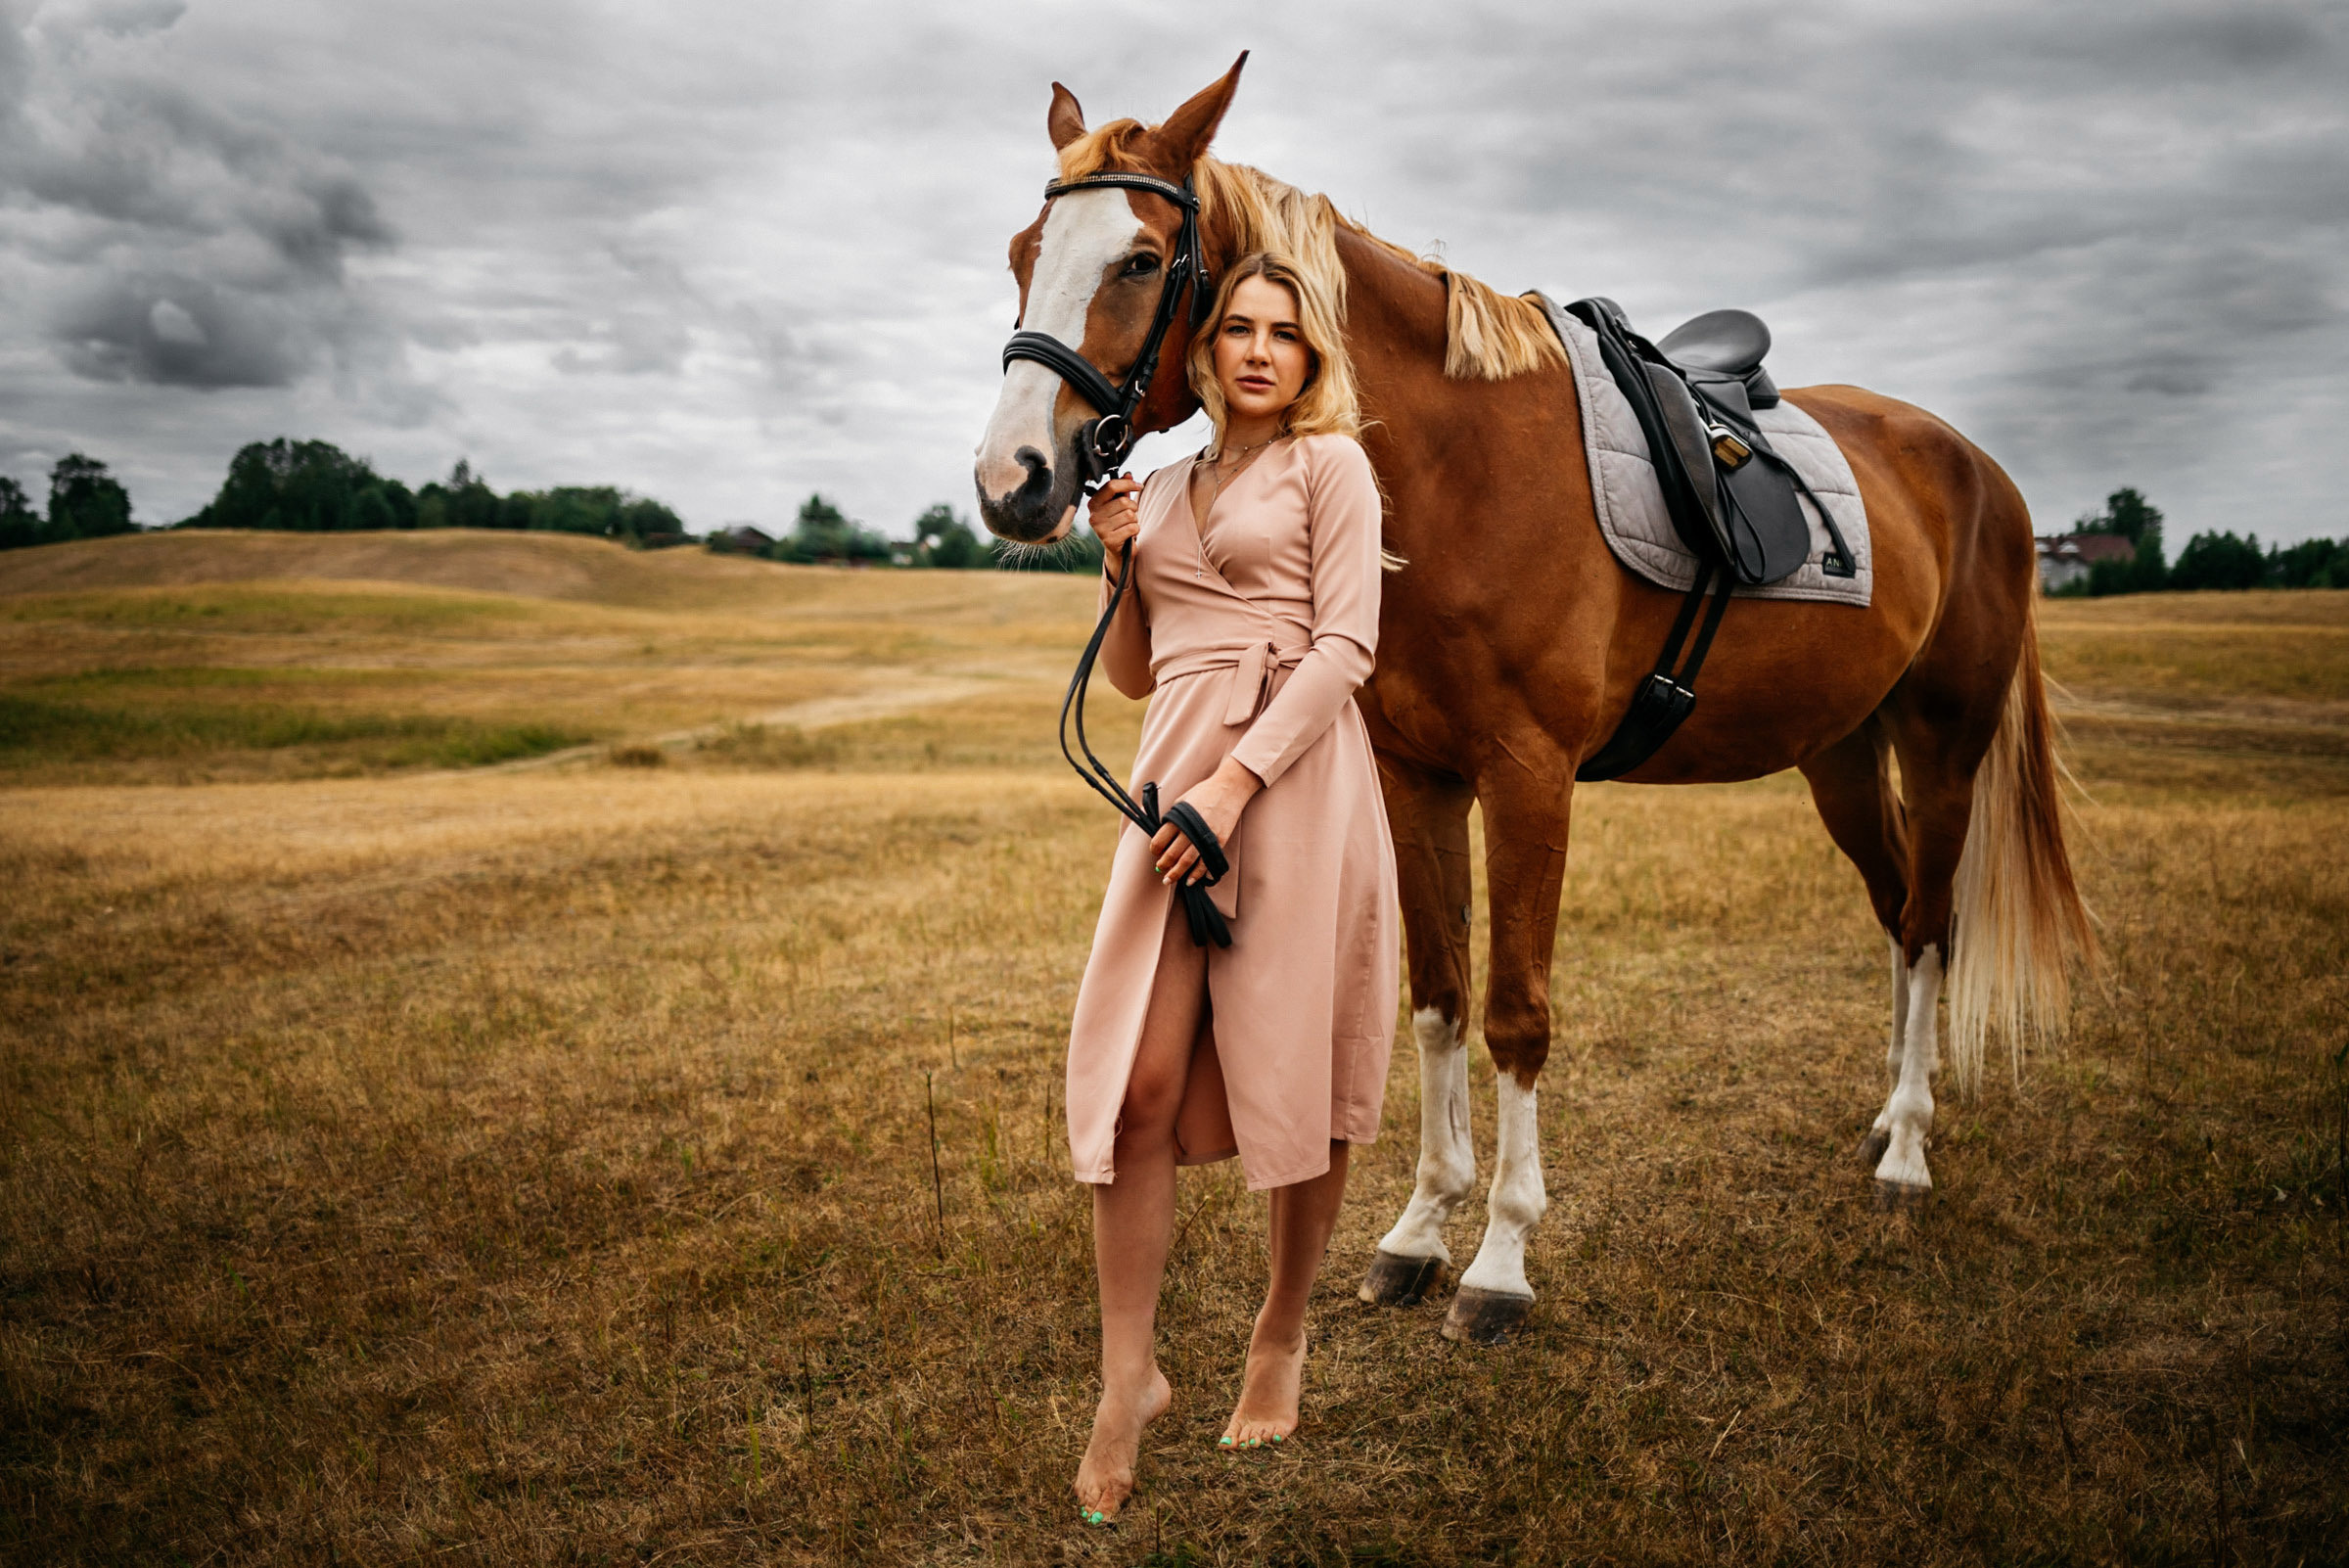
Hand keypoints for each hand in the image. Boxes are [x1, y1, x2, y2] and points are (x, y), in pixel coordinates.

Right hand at [1087, 474, 1140, 574]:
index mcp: (1094, 504)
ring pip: (1129, 515)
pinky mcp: (1109, 540)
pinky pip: (1132, 528)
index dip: (1128, 484)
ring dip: (1135, 520)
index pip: (1111, 486)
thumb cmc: (1119, 525)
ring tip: (1128, 525)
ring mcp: (1100, 529)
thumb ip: (1122, 490)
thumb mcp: (1119, 506)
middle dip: (1133, 507)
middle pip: (1123, 502)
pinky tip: (1128, 534)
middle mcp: (1094, 516)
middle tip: (1131, 514)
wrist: (1117, 551)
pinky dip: (1135, 530)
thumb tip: (1128, 474)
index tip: (1138, 486)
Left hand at [1151, 756, 1263, 885]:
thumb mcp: (1181, 800)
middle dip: (1164, 865)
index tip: (1155, 852)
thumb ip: (1171, 818)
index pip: (1160, 839)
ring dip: (1177, 873)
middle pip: (1172, 854)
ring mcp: (1205, 836)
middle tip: (1160, 870)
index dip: (1155, 849)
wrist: (1229, 789)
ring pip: (1187, 861)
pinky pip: (1205, 862)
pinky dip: (1197, 874)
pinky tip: (1191, 880)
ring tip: (1169, 880)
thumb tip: (1159, 834)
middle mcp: (1190, 829)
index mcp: (1178, 818)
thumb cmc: (1203, 792)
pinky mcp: (1218, 842)